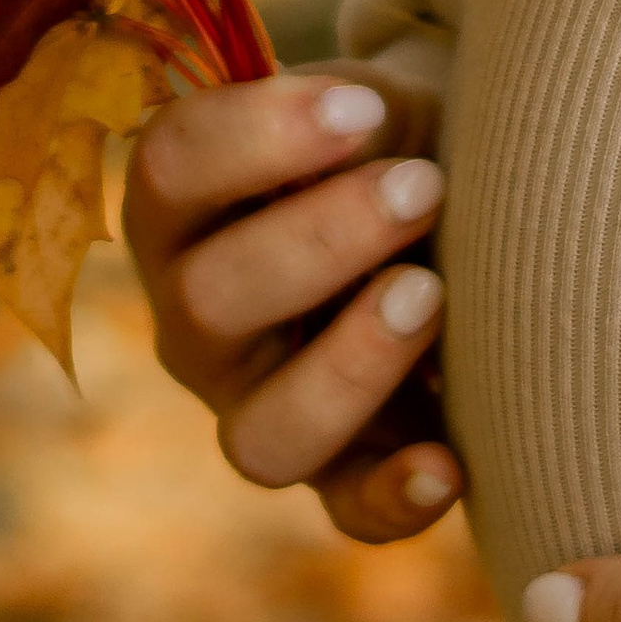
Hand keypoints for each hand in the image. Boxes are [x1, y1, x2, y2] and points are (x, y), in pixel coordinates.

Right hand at [124, 71, 461, 543]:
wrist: (451, 214)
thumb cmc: (392, 146)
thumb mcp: (369, 111)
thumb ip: (355, 114)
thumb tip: (371, 121)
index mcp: (180, 209)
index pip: (168, 169)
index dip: (256, 137)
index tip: (363, 106)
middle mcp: (197, 322)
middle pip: (207, 301)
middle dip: (320, 240)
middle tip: (423, 187)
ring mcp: (257, 407)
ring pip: (262, 434)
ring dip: (348, 367)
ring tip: (431, 292)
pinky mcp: (341, 473)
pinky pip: (347, 514)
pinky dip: (394, 498)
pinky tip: (448, 461)